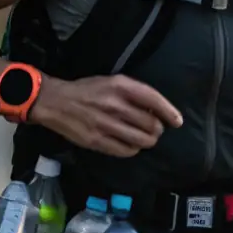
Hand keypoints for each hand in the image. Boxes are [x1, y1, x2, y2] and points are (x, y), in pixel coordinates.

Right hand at [31, 73, 182, 157]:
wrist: (55, 102)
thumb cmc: (87, 90)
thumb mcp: (112, 82)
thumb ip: (133, 93)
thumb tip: (156, 111)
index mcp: (120, 86)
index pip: (153, 100)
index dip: (169, 112)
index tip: (177, 122)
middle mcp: (115, 105)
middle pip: (151, 124)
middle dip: (157, 129)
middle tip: (154, 130)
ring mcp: (106, 125)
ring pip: (141, 140)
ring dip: (148, 141)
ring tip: (145, 138)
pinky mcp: (97, 141)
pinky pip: (126, 151)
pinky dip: (133, 149)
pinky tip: (131, 145)